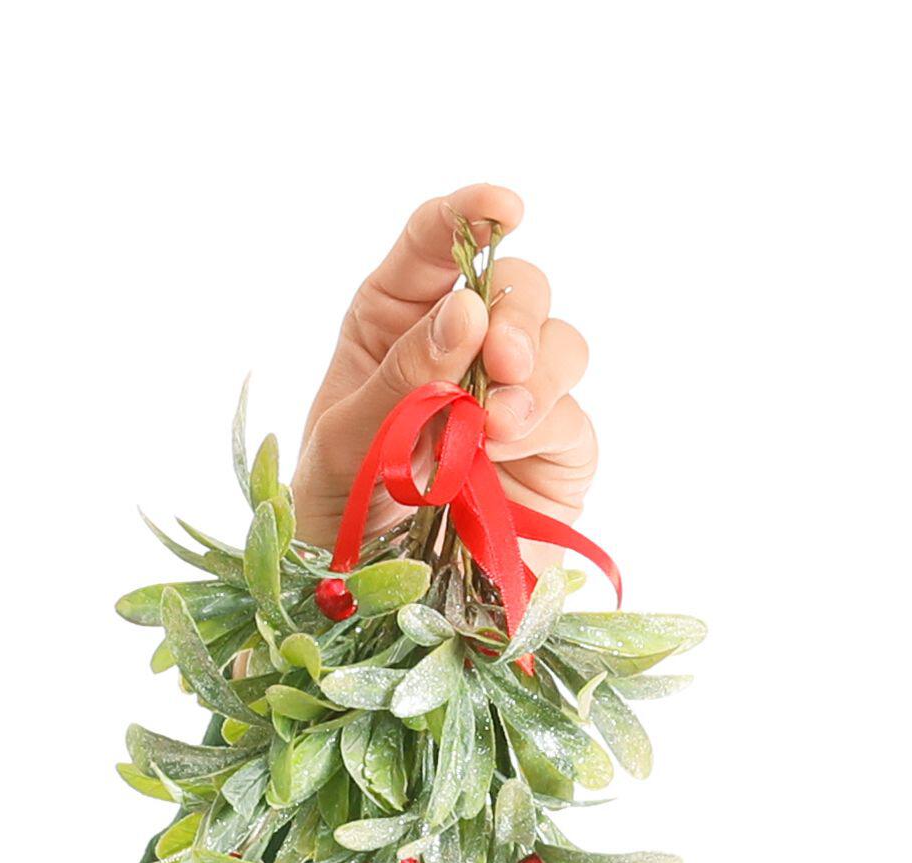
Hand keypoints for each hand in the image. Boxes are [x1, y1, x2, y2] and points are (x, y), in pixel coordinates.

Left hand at [293, 184, 600, 550]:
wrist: (368, 604)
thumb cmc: (339, 512)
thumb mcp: (348, 441)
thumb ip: (403, 376)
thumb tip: (468, 310)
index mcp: (398, 319)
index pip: (439, 242)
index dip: (473, 214)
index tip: (504, 210)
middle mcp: (463, 346)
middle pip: (518, 286)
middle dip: (517, 310)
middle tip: (498, 357)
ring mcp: (514, 398)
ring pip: (559, 344)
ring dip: (535, 374)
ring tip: (496, 426)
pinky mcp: (553, 453)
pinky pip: (572, 418)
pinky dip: (544, 428)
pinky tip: (503, 455)